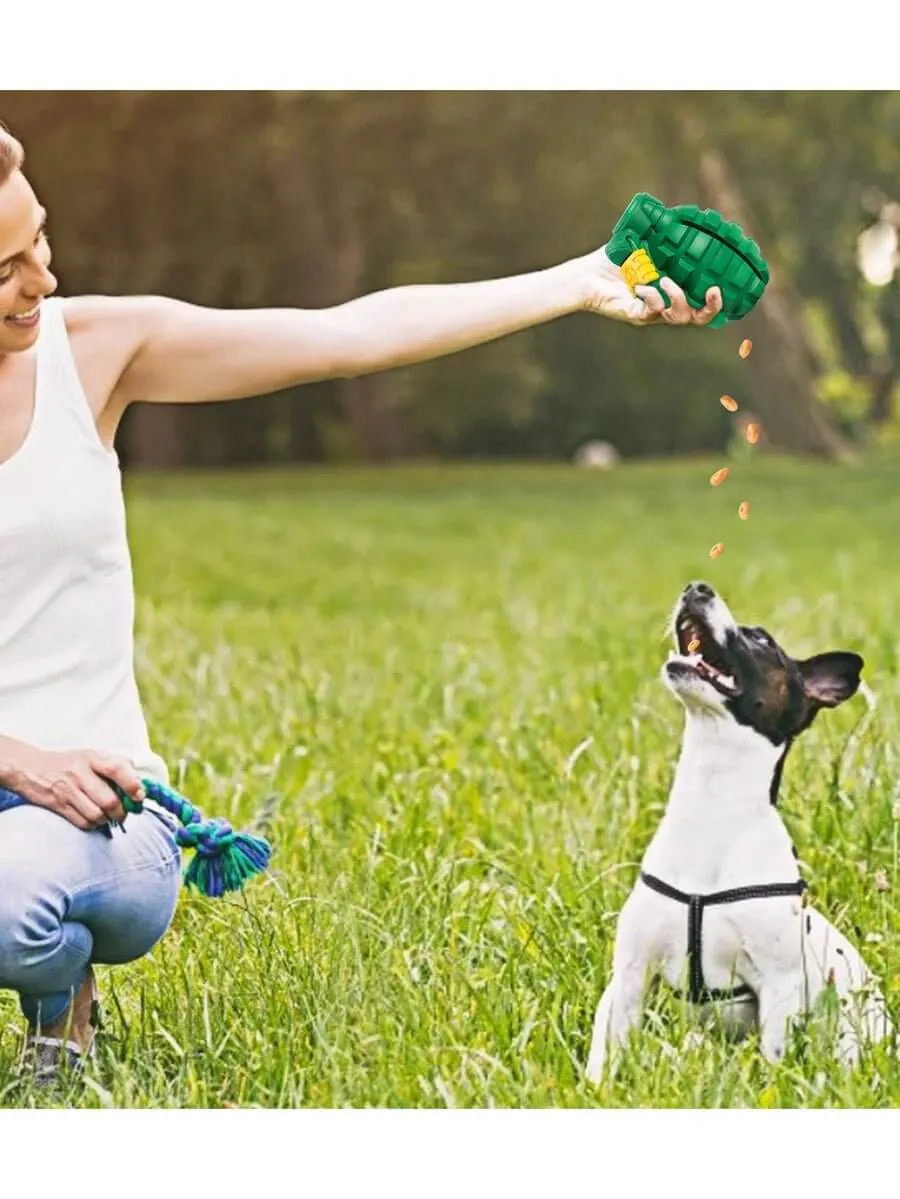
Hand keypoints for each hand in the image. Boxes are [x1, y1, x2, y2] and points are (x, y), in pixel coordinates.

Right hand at [4, 744, 144, 830]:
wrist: (30, 767)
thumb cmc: (69, 763)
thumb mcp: (91, 755)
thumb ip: (116, 764)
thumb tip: (139, 783)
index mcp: (92, 757)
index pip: (118, 768)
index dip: (132, 784)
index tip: (139, 797)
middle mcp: (80, 772)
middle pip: (109, 800)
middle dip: (121, 813)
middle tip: (123, 815)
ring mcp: (67, 789)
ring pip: (97, 815)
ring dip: (106, 821)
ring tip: (108, 818)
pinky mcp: (57, 804)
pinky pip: (82, 822)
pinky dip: (92, 825)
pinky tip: (94, 821)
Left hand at [581, 246, 722, 327]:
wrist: (588, 274)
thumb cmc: (615, 260)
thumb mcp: (645, 243)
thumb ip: (664, 233)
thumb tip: (681, 214)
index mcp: (671, 292)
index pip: (700, 304)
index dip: (715, 301)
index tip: (722, 285)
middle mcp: (665, 306)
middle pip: (697, 318)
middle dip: (710, 308)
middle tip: (713, 291)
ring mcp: (651, 313)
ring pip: (678, 317)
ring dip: (679, 298)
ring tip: (666, 280)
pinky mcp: (635, 315)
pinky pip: (651, 312)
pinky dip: (651, 298)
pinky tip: (641, 286)